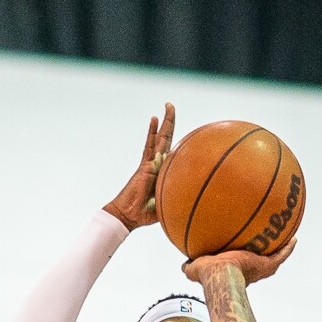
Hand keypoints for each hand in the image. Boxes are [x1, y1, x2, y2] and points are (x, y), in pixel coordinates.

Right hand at [104, 104, 174, 230]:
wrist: (129, 215)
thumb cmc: (145, 214)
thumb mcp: (166, 205)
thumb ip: (175, 199)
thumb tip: (192, 200)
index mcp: (163, 171)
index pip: (171, 151)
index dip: (175, 140)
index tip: (181, 129)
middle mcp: (157, 163)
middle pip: (165, 138)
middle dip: (170, 122)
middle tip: (171, 106)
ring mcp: (150, 162)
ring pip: (159, 138)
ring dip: (164, 122)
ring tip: (168, 106)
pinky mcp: (144, 165)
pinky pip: (149, 145)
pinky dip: (152, 132)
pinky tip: (154, 120)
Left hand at [183, 238, 295, 287]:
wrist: (221, 276)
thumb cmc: (208, 275)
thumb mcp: (196, 268)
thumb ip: (190, 266)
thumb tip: (182, 264)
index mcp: (236, 273)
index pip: (242, 267)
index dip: (244, 261)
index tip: (245, 255)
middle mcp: (250, 273)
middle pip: (261, 263)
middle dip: (265, 257)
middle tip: (270, 246)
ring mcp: (260, 269)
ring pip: (274, 259)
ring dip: (281, 250)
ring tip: (288, 239)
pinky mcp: (267, 265)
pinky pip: (281, 255)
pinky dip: (288, 248)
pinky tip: (294, 238)